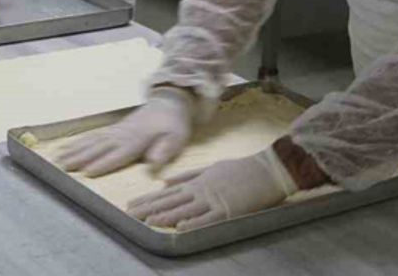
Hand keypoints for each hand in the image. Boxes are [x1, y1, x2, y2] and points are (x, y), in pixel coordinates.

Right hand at [55, 87, 194, 176]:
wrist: (168, 102)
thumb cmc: (173, 124)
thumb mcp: (176, 137)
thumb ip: (164, 150)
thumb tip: (153, 163)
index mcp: (137, 139)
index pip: (117, 154)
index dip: (103, 163)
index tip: (86, 172)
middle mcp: (122, 135)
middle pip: (98, 148)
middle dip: (80, 158)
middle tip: (62, 167)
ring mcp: (115, 131)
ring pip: (91, 141)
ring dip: (74, 150)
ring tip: (58, 159)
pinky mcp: (113, 129)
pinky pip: (92, 136)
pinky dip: (78, 142)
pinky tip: (68, 147)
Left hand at [127, 148, 297, 229]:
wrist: (267, 169)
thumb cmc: (240, 169)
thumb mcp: (210, 168)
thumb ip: (187, 176)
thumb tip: (165, 182)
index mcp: (197, 182)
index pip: (166, 193)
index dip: (147, 199)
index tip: (131, 205)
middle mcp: (201, 191)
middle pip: (170, 201)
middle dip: (149, 208)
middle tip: (130, 214)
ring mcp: (214, 200)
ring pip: (185, 210)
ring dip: (166, 216)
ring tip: (148, 221)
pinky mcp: (229, 210)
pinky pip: (208, 219)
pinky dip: (194, 224)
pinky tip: (180, 228)